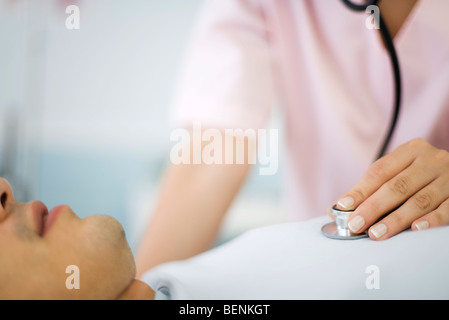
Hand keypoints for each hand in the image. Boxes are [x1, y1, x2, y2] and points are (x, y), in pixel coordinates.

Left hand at [333, 138, 448, 239]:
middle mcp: (432, 160)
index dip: (359, 190)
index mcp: (411, 150)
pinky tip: (415, 230)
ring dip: (396, 219)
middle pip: (397, 186)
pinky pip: (447, 209)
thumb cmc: (421, 177)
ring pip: (420, 200)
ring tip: (376, 233)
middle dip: (373, 207)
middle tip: (355, 225)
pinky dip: (431, 221)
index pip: (379, 171)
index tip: (343, 207)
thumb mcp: (398, 173)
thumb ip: (370, 189)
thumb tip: (336, 209)